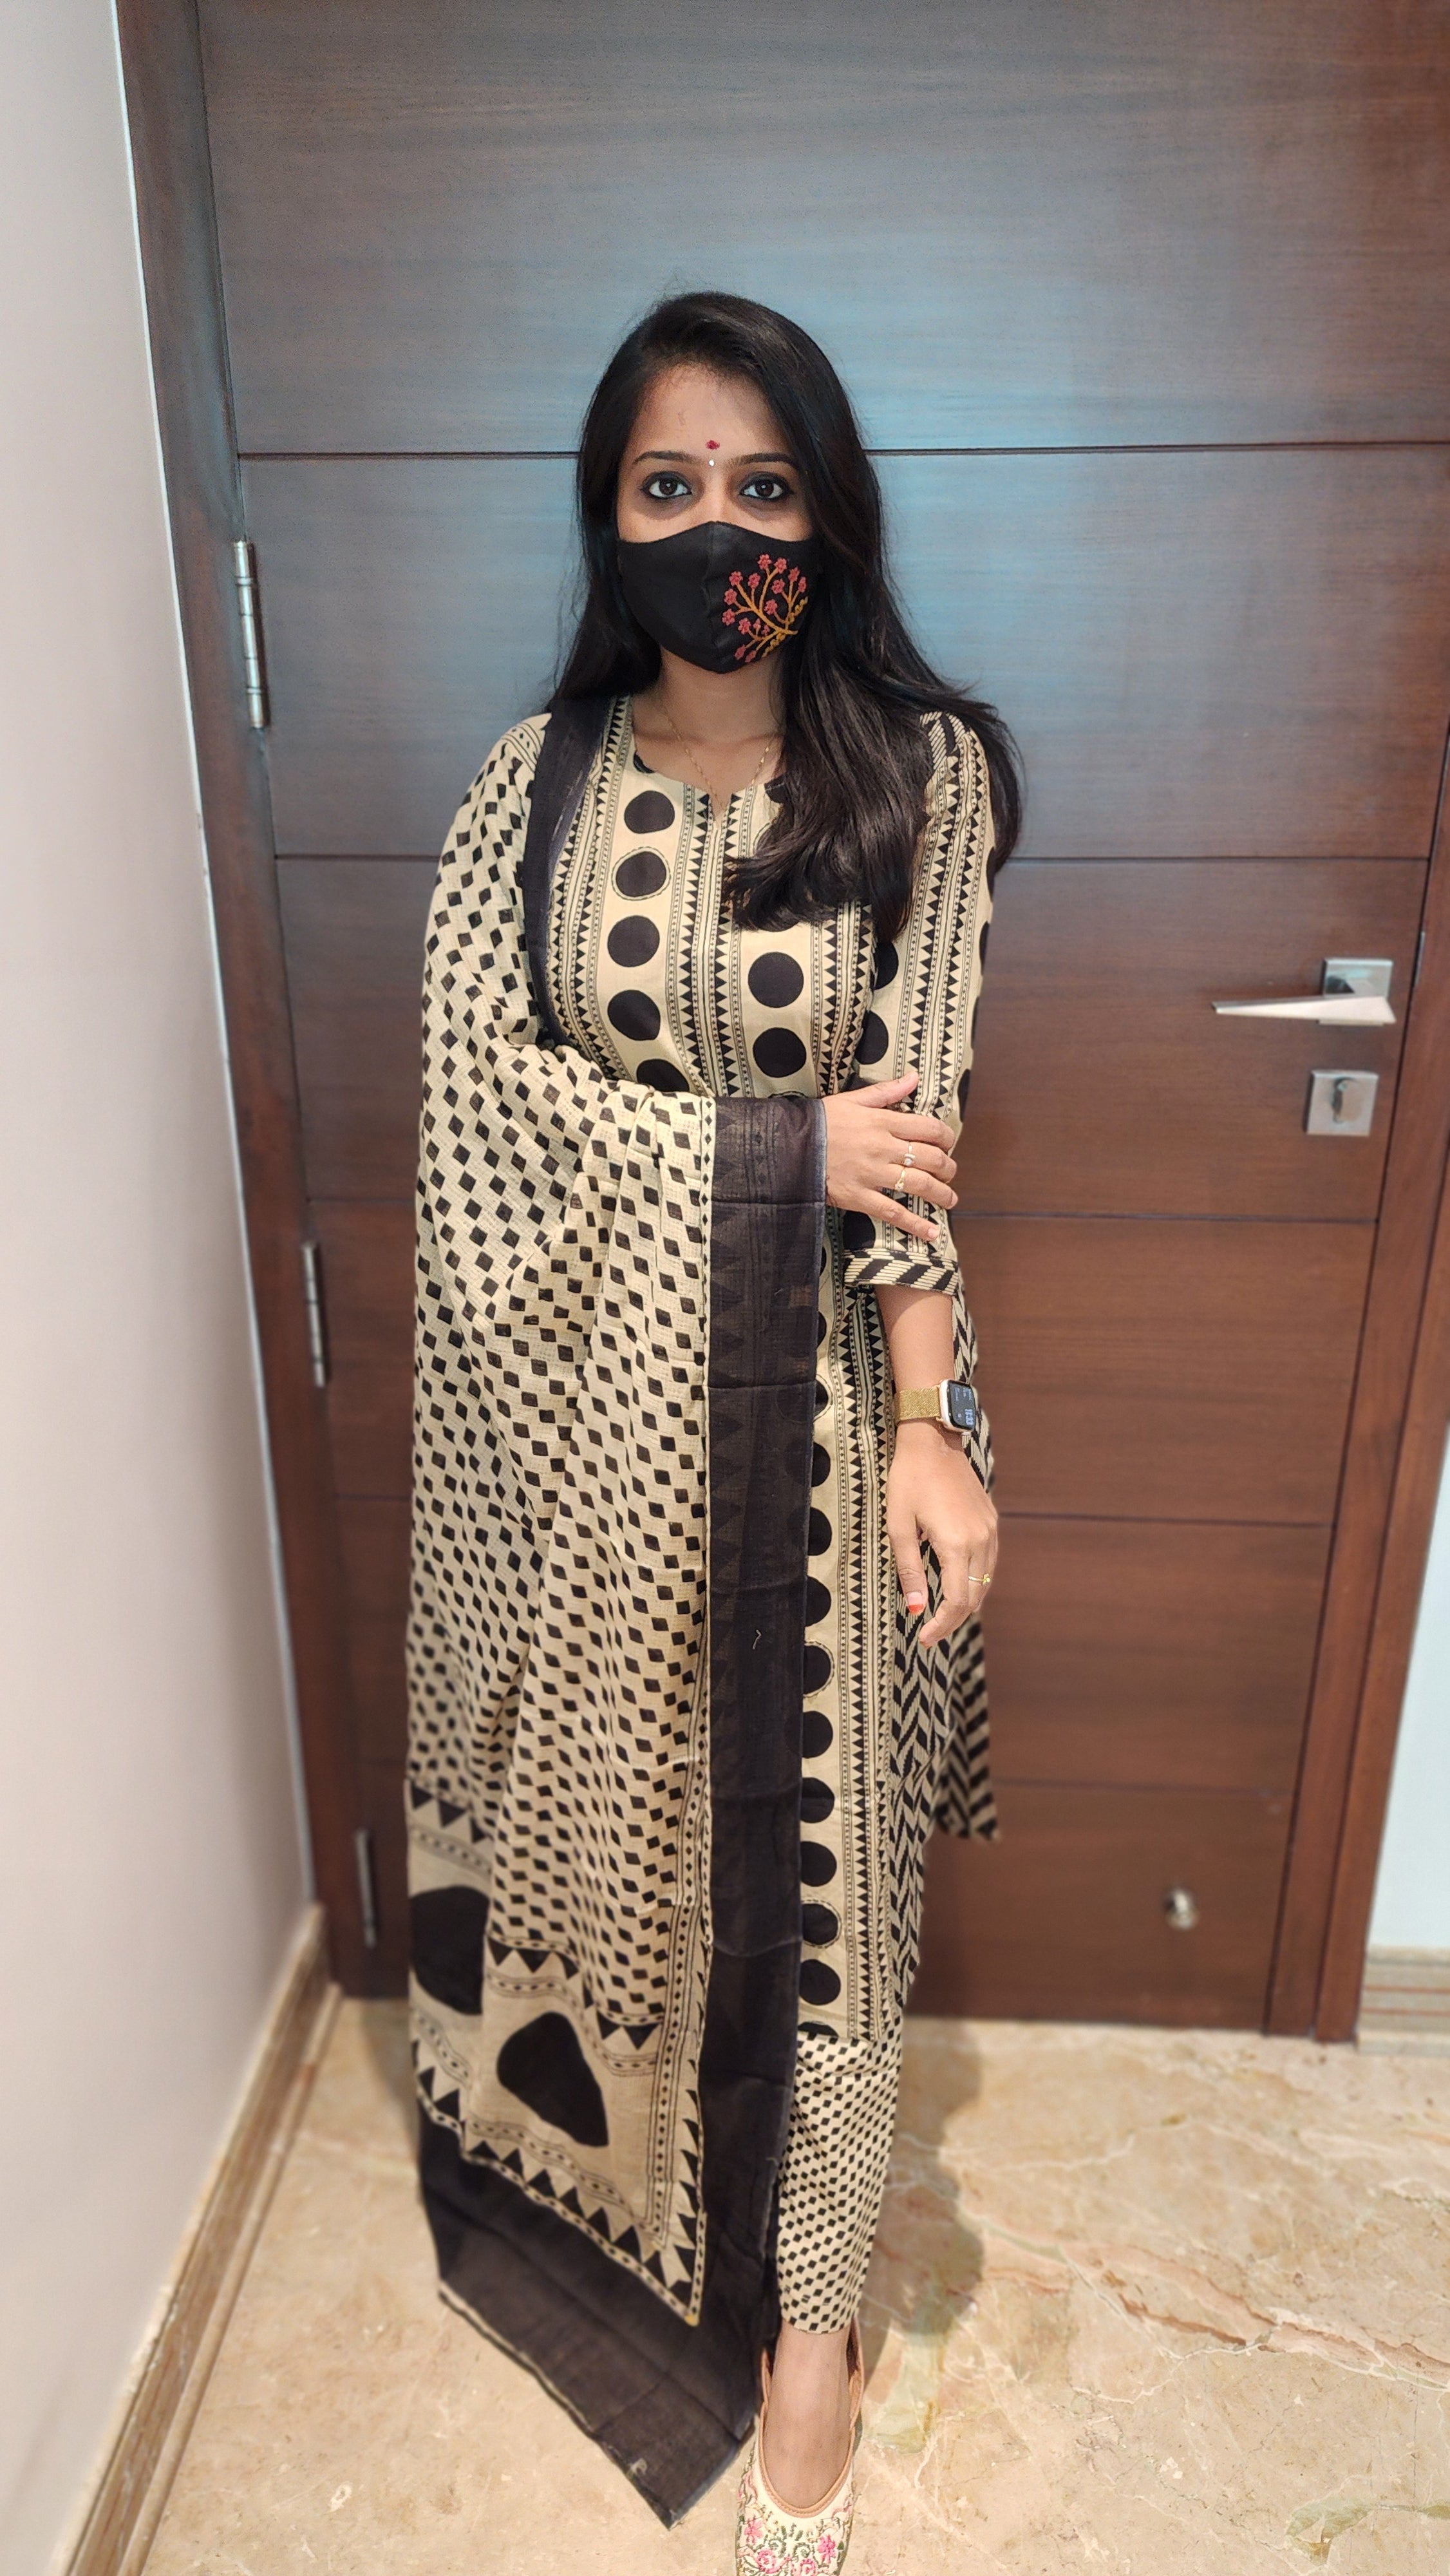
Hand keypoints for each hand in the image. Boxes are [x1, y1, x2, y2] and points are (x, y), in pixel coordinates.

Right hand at [822, 1072, 956, 1248]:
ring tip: (950, 1199)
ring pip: (919, 1185)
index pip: (929, 1129)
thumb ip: (887, 1091)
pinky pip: (893, 1212)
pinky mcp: (859, 1197)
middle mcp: (882, 1147)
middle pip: (930, 1158)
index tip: (948, 1145)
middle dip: (947, 1168)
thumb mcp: (853, 1099)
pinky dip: (915, 1224)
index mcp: (882, 1121)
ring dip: (941, 1193)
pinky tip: (931, 1232)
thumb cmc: (821, 1121)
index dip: (946, 1138)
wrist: (788, 1146)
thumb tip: (913, 1077)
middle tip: (950, 1173)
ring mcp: (872, 1174)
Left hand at [886, 1423, 997, 1648]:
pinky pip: (988, 1562)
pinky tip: (956, 1583)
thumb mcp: (899, 1527)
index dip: (942, 1625)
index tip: (924, 1638)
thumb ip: (909, 1570)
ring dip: (966, 1602)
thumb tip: (915, 1609)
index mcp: (956, 1545)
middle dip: (953, 1619)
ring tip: (941, 1612)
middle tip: (930, 1631)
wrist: (933, 1443)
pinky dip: (974, 1580)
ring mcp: (989, 1530)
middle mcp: (980, 1541)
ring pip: (985, 1582)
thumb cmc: (909, 1482)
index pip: (957, 1602)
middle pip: (975, 1597)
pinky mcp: (991, 1521)